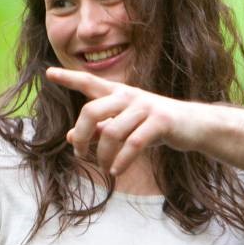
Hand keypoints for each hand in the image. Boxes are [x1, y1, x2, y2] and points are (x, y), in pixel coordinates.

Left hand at [48, 67, 187, 175]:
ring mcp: (145, 107)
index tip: (48, 73)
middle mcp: (130, 96)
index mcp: (119, 93)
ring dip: (103, 156)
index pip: (89, 82)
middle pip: (92, 111)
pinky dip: (122, 161)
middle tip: (80, 154)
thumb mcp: (126, 125)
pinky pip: (133, 144)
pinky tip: (116, 171)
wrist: (195, 125)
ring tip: (104, 169)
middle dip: (82, 136)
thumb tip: (71, 137)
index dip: (69, 78)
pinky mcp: (160, 122)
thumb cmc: (156, 125)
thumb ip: (100, 128)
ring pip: (111, 133)